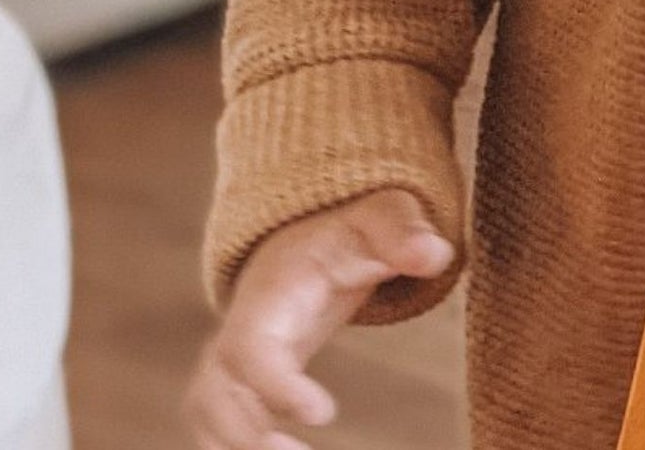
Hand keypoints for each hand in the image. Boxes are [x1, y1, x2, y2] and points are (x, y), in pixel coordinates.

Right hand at [181, 186, 455, 448]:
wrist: (308, 241)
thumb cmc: (349, 231)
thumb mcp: (380, 217)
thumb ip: (405, 234)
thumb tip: (435, 256)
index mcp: (269, 295)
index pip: (251, 346)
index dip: (273, 385)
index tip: (323, 414)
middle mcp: (238, 334)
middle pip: (214, 394)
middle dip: (244, 435)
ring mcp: (232, 367)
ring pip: (209, 419)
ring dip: (238, 448)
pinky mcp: (240, 392)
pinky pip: (222, 431)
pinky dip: (241, 447)